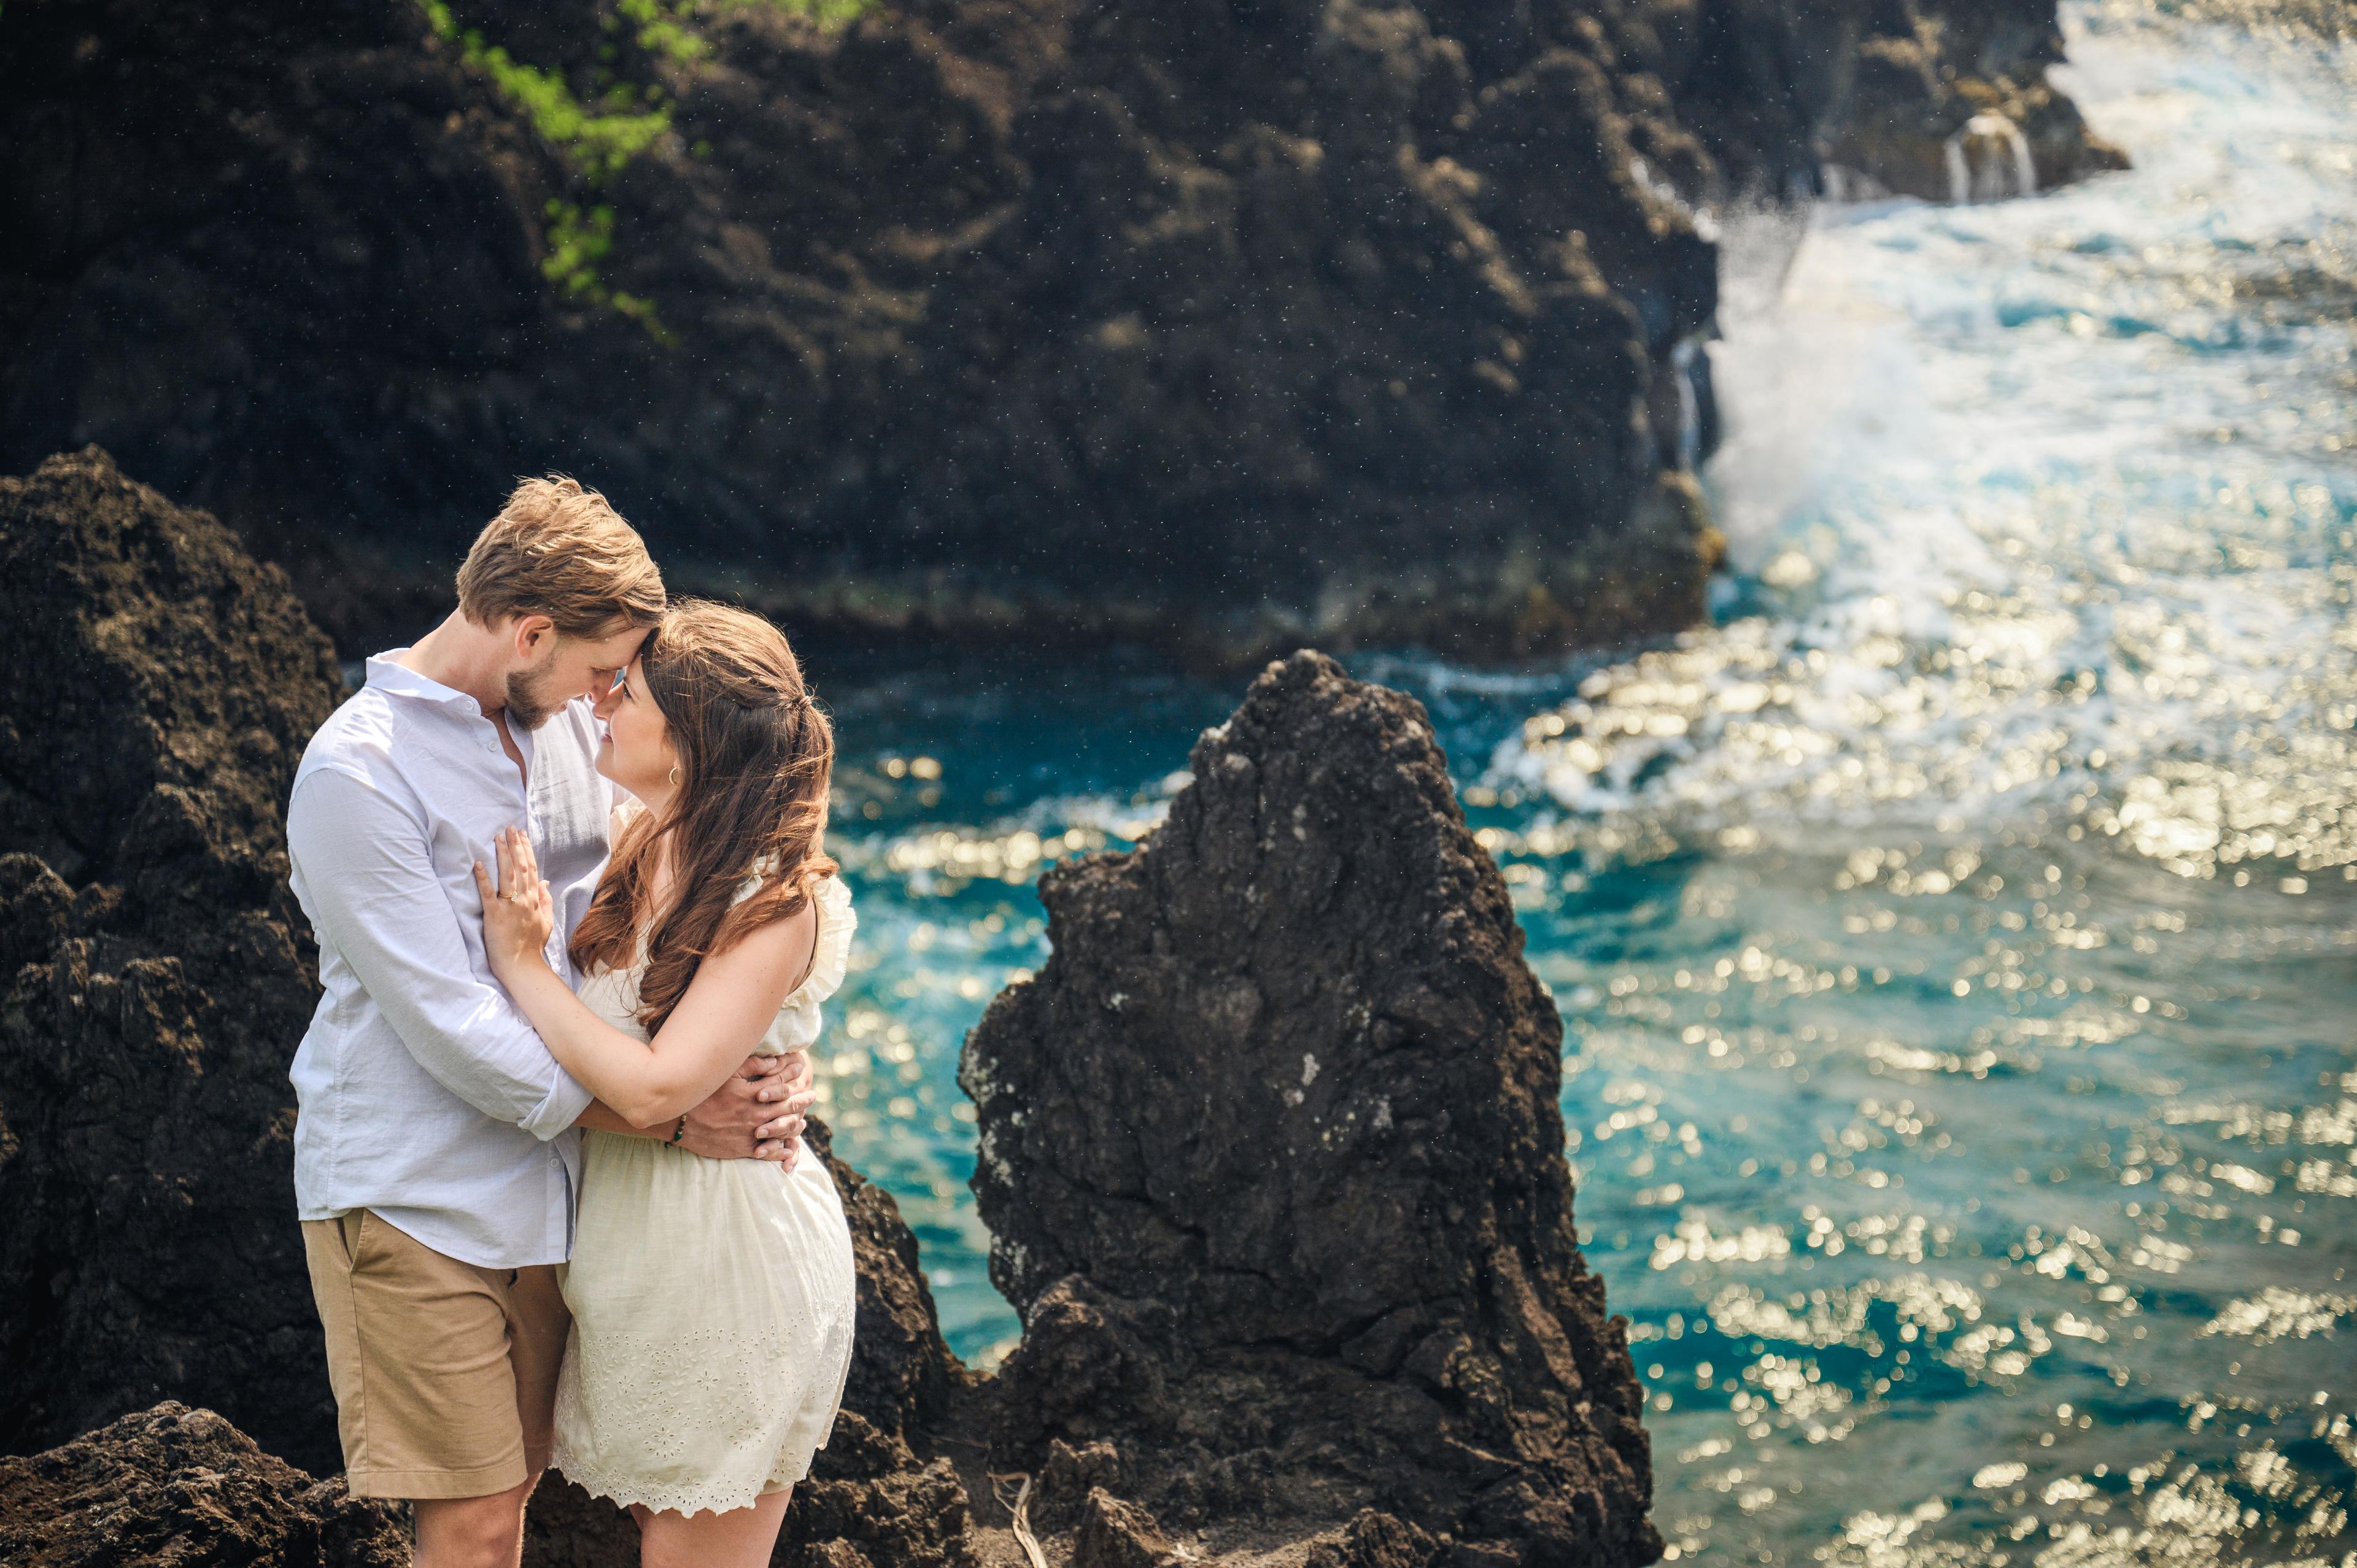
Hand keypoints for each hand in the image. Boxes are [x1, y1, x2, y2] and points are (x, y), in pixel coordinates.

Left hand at [472, 827, 555, 980]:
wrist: (522, 966)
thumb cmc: (532, 946)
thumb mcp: (545, 922)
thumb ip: (545, 900)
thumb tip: (545, 881)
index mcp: (535, 900)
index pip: (532, 869)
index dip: (527, 850)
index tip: (521, 835)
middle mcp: (524, 900)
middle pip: (520, 867)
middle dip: (515, 846)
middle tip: (508, 828)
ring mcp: (510, 907)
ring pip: (507, 875)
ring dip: (502, 855)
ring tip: (497, 837)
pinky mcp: (494, 916)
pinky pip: (488, 893)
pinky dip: (483, 878)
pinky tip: (478, 864)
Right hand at [679, 1051, 817, 1165]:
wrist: (681, 1121)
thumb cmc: (702, 1094)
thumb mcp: (726, 1074)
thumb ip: (751, 1065)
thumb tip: (774, 1060)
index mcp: (753, 1093)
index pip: (780, 1081)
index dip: (792, 1073)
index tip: (800, 1067)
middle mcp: (756, 1113)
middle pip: (787, 1106)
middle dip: (801, 1099)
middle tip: (813, 1095)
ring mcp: (751, 1132)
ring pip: (782, 1130)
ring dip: (795, 1125)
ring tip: (803, 1121)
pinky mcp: (743, 1148)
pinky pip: (768, 1152)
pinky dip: (781, 1152)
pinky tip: (790, 1151)